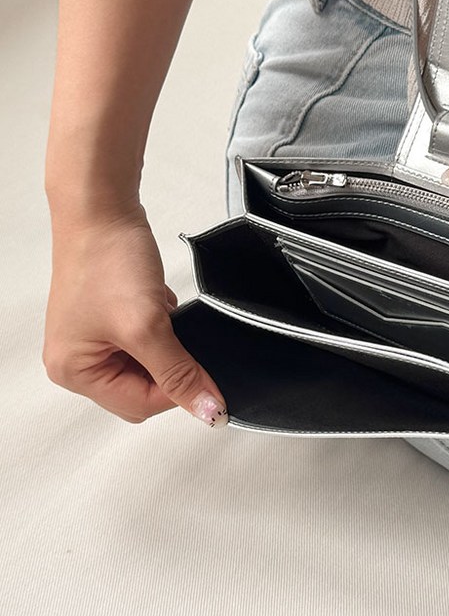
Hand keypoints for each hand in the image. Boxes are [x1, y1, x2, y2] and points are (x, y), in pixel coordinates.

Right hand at [44, 200, 225, 423]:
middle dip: (166, 367)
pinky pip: (145, 342)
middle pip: (142, 392)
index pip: (140, 406)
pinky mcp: (105, 319)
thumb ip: (180, 374)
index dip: (175, 392)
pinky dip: (160, 328)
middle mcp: (75, 361)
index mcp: (73, 371)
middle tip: (174, 337)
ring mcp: (90, 340)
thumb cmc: (104, 256)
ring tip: (159, 314)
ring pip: (147, 367)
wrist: (100, 203)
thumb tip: (209, 412)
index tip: (205, 379)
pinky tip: (156, 304)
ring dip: (165, 346)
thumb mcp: (147, 326)